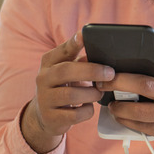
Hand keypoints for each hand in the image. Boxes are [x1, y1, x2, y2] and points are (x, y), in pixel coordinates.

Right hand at [21, 30, 114, 152]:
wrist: (45, 115)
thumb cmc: (64, 87)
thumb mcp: (68, 71)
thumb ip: (81, 61)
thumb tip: (102, 54)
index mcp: (49, 63)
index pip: (61, 50)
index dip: (73, 43)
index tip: (84, 35)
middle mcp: (43, 79)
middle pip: (66, 71)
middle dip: (91, 71)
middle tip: (110, 73)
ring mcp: (45, 99)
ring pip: (72, 95)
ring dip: (92, 94)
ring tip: (98, 93)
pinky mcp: (51, 118)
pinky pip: (75, 115)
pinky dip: (87, 110)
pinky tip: (88, 106)